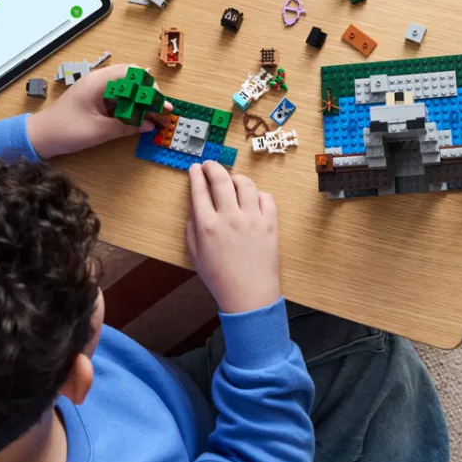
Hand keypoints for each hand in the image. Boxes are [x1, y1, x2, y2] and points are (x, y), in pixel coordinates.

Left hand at [27, 64, 171, 158]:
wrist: (40, 136)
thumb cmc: (65, 130)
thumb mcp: (99, 131)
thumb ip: (127, 126)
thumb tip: (149, 125)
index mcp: (99, 82)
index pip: (133, 74)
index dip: (150, 88)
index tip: (160, 104)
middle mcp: (99, 80)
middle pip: (132, 78)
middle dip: (149, 94)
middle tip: (161, 109)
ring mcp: (96, 89)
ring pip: (126, 88)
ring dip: (141, 101)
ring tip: (154, 115)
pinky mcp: (95, 99)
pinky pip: (118, 97)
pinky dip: (130, 106)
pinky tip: (138, 118)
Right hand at [186, 161, 280, 314]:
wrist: (249, 296)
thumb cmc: (220, 278)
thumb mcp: (195, 254)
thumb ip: (192, 227)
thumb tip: (195, 205)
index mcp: (207, 226)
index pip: (199, 190)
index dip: (196, 175)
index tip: (195, 168)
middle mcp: (229, 218)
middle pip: (221, 180)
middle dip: (213, 167)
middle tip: (210, 165)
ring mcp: (252, 219)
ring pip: (245, 184)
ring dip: (236, 178)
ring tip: (232, 182)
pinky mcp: (270, 224)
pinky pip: (266, 198)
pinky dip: (258, 194)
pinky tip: (252, 200)